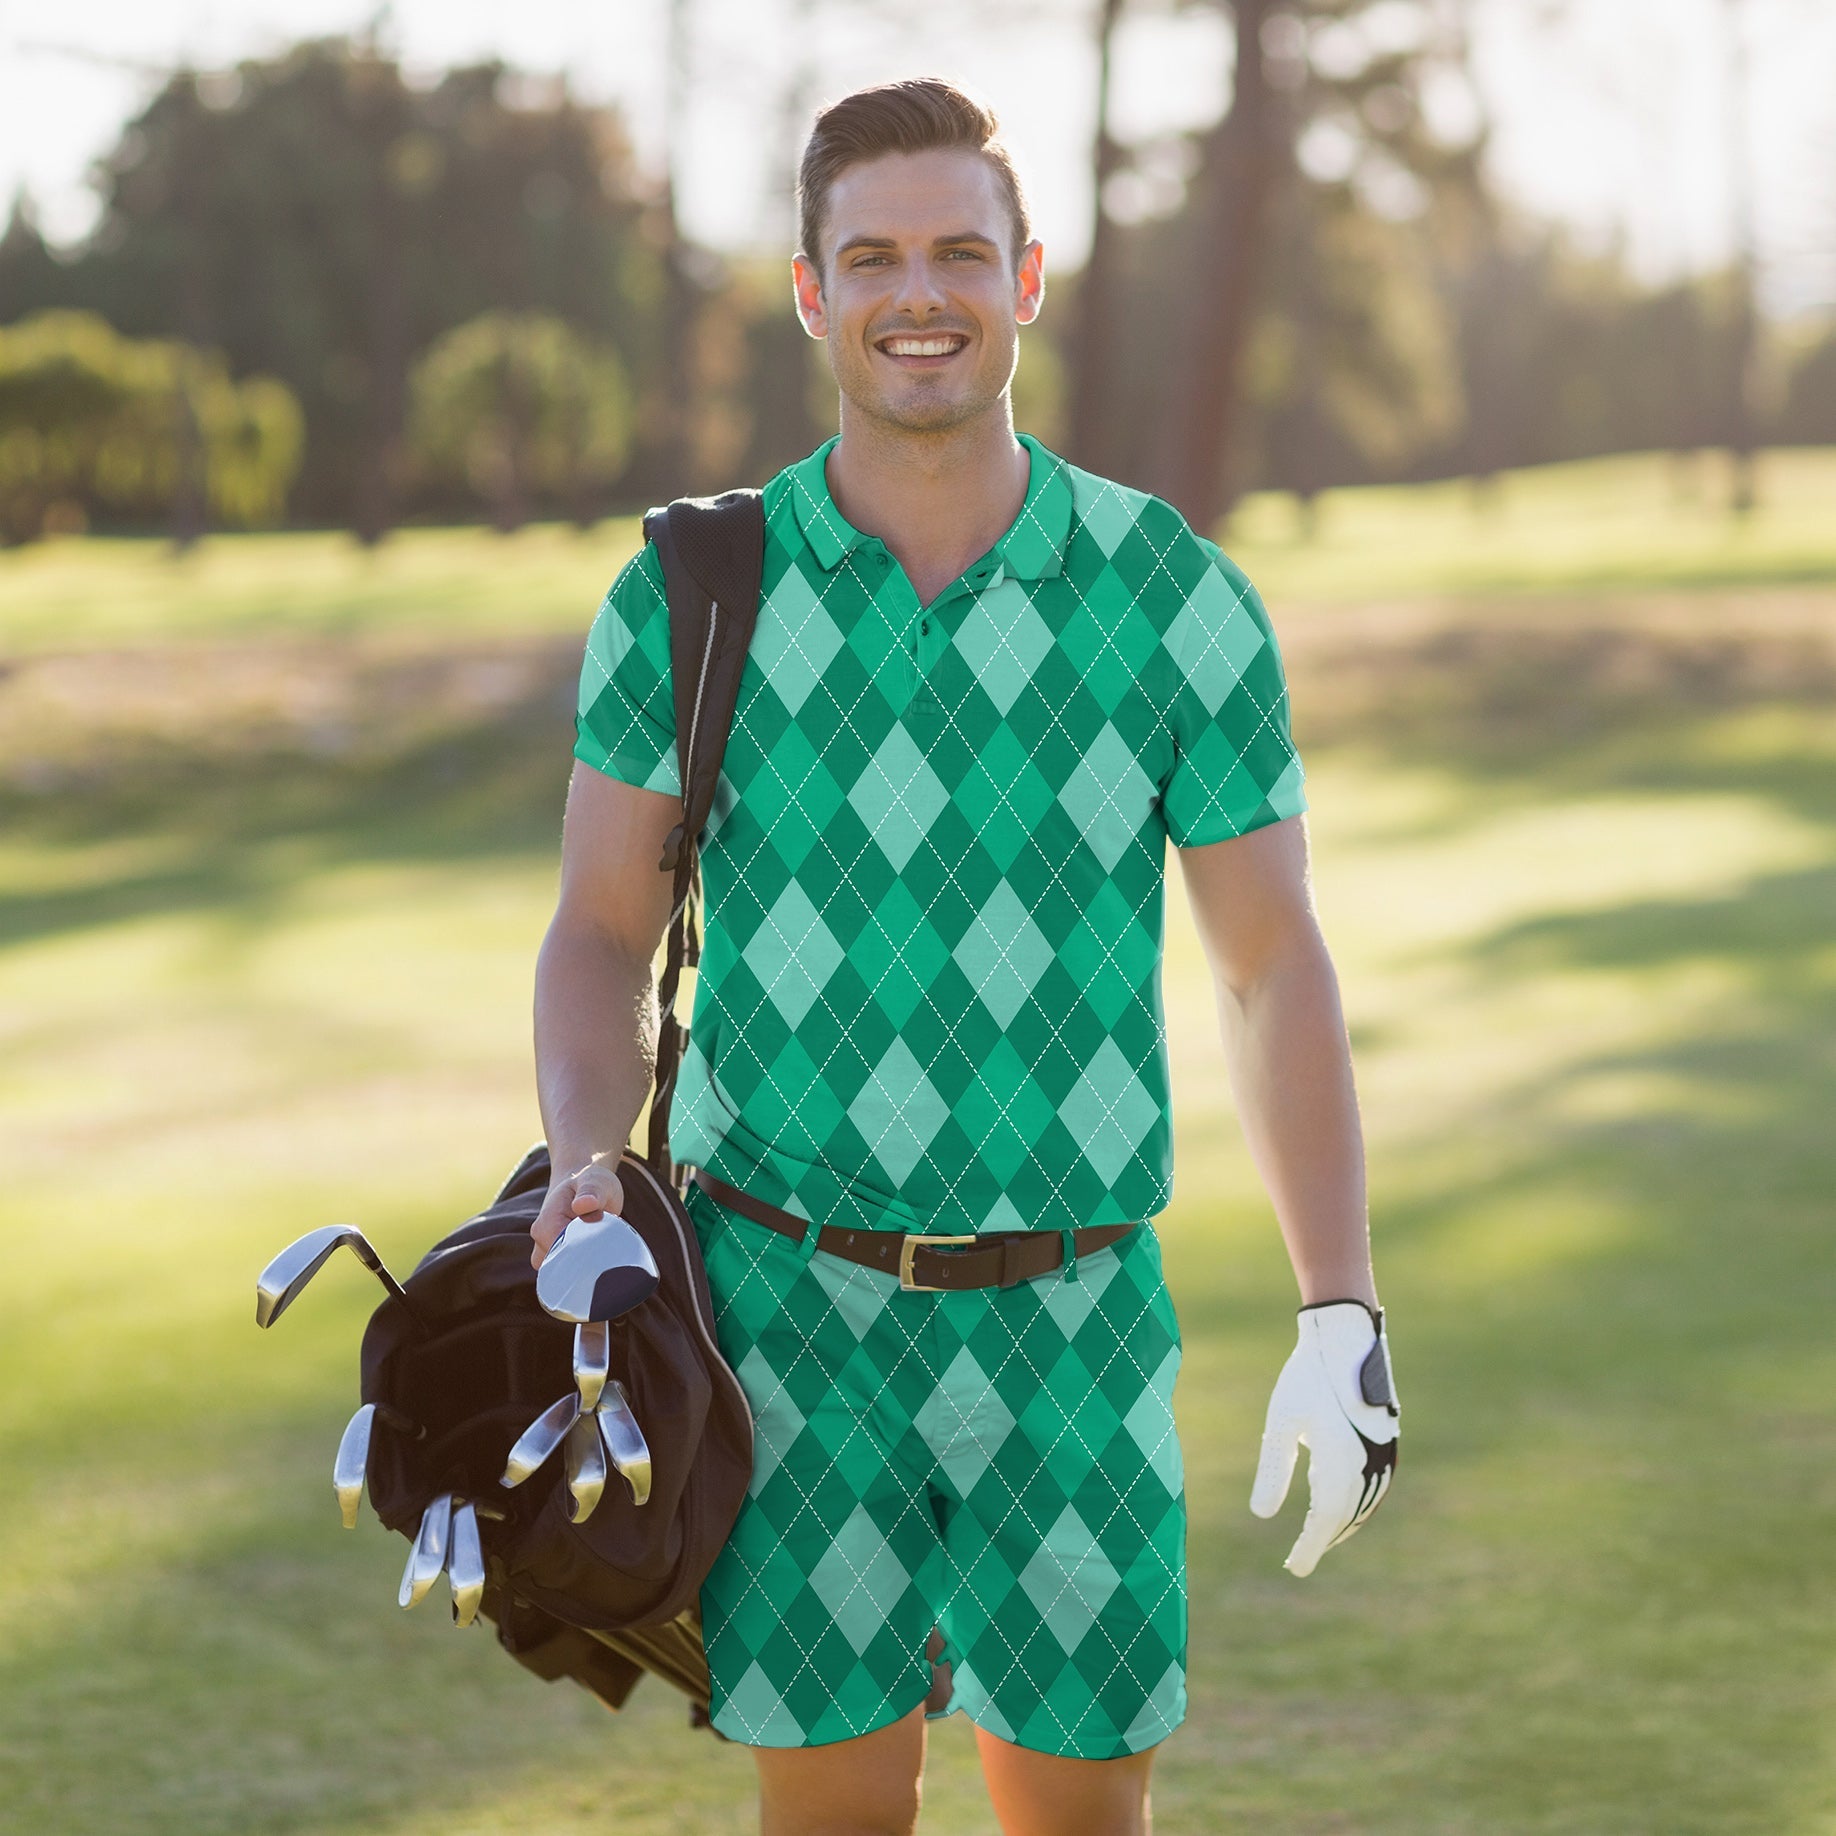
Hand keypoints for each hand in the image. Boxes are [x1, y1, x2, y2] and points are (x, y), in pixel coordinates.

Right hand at [530, 1155, 626, 1269]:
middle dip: (585, 1263)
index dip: (585, 1254)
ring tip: (602, 1247)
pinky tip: (598, 1255)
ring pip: (565, 1274)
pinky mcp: (557, 1258)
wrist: (582, 1184)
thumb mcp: (596, 1181)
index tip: (604, 1248)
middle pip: (563, 1268)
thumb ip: (591, 1192)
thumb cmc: (590, 1182)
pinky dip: (584, 1268)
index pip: (561, 1254)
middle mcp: (541, 1241)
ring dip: (585, 1266)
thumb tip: (583, 1204)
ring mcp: (546, 1251)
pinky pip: (569, 1273)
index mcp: (547, 1223)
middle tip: (606, 1247)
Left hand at [1250, 1300, 1398, 1576]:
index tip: (1294, 1568)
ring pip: (1363, 1505)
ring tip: (1317, 1538)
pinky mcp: (1388, 1444)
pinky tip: (1338, 1505)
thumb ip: (1273, 1470)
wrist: (1344, 1338)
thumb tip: (1261, 1516)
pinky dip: (1357, 1505)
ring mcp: (1384, 1455)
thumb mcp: (1281, 1422)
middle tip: (1299, 1559)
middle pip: (1345, 1517)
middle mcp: (1369, 1465)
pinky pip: (1375, 1488)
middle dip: (1323, 1539)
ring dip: (1341, 1525)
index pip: (1325, 1521)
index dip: (1310, 1547)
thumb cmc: (1306, 1377)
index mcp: (1341, 1462)